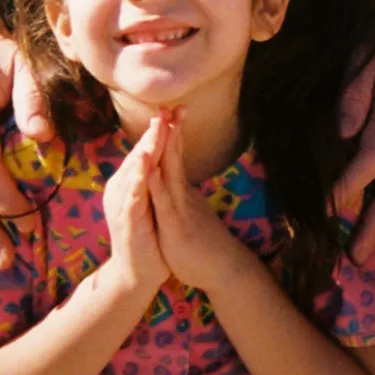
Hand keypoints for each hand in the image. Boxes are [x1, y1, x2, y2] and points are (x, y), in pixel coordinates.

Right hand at [102, 115, 169, 294]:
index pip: (147, 150)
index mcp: (132, 183)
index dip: (161, 130)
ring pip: (135, 171)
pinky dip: (140, 180)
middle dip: (154, 131)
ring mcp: (124, 204)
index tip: (177, 108)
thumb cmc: (149, 236)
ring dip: (146, 149)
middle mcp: (124, 189)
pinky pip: (133, 197)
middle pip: (141, 154)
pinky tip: (146, 165)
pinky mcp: (128, 221)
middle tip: (166, 107)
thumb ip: (156, 179)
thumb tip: (164, 157)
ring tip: (156, 128)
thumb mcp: (154, 202)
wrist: (138, 272)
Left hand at [144, 111, 251, 295]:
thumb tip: (178, 181)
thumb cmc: (206, 244)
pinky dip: (157, 185)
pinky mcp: (176, 227)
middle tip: (169, 104)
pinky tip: (150, 169)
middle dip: (171, 130)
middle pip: (176, 157)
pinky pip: (165, 204)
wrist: (224, 270)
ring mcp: (181, 209)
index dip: (172, 133)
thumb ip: (183, 195)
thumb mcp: (192, 213)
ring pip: (171, 174)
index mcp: (183, 192)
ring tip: (161, 125)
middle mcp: (183, 195)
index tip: (169, 110)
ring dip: (165, 148)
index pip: (176, 157)